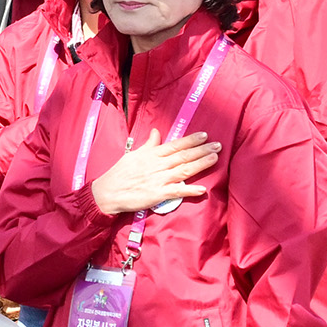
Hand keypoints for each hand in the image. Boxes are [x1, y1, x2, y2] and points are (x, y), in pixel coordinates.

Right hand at [89, 128, 217, 215]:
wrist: (108, 192)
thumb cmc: (120, 173)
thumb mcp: (133, 154)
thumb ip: (149, 144)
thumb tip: (157, 132)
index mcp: (151, 155)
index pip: (175, 145)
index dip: (191, 140)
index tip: (205, 135)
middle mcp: (157, 165)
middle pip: (183, 156)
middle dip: (202, 150)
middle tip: (218, 145)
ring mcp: (158, 179)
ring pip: (184, 170)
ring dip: (200, 164)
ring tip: (215, 158)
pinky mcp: (158, 194)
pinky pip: (177, 191)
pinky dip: (189, 190)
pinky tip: (202, 189)